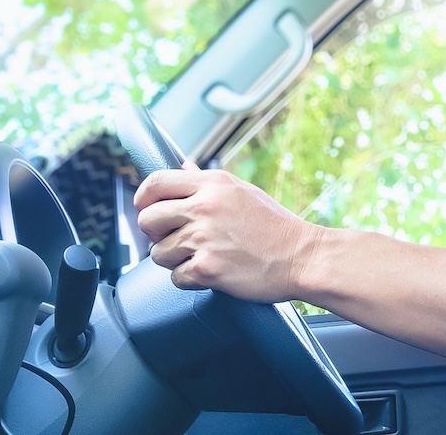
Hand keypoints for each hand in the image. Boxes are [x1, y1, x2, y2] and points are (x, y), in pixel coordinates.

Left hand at [133, 163, 317, 302]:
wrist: (302, 257)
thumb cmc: (276, 226)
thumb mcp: (242, 191)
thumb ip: (206, 181)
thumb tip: (182, 165)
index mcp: (213, 184)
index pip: (156, 182)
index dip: (144, 198)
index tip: (147, 208)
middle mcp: (205, 207)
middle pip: (147, 219)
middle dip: (156, 233)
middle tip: (175, 238)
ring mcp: (204, 238)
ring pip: (158, 253)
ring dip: (174, 259)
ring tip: (201, 255)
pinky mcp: (207, 268)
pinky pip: (175, 277)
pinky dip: (189, 279)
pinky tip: (211, 271)